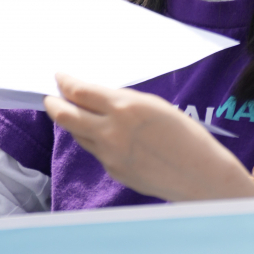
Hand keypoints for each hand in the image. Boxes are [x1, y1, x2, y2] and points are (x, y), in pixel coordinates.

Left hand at [45, 74, 253, 202]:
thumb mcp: (152, 105)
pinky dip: (95, 140)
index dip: (65, 82)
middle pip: (65, 115)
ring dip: (74, 122)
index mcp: (124, 108)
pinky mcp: (114, 172)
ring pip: (78, 134)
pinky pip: (96, 151)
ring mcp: (110, 155)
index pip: (79, 92)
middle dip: (53, 103)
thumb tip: (91, 96)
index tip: (59, 77)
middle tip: (50, 97)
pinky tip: (107, 136)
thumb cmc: (184, 135)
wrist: (203, 176)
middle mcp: (112, 132)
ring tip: (75, 112)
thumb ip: (119, 101)